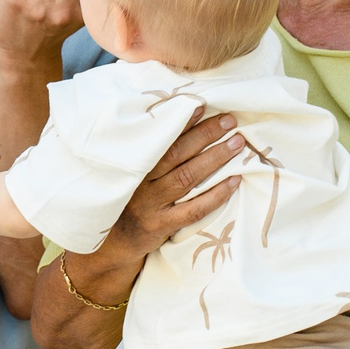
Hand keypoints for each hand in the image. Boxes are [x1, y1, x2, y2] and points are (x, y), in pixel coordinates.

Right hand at [112, 109, 246, 259]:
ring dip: (215, 159)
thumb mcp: (132, 174)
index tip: (201, 105)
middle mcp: (141, 182)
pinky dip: (216, 195)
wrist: (113, 243)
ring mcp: (151, 204)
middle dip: (205, 135)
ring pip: (186, 178)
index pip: (159, 138)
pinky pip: (194, 209)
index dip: (180, 122)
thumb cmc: (129, 200)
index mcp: (134, 164)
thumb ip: (149, 153)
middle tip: (229, 122)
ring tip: (237, 143)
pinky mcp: (161, 225)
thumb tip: (180, 122)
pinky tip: (234, 181)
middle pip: (176, 154)